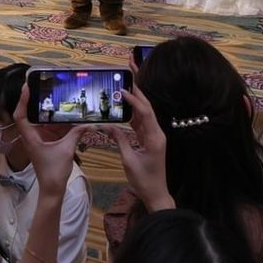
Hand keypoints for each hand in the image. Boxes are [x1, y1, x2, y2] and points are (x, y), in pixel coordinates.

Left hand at [11, 85, 87, 194]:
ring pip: (42, 121)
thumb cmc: (53, 172)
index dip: (22, 100)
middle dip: (37, 101)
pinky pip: (50, 128)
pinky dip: (57, 123)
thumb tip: (87, 123)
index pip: (21, 115)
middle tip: (44, 86)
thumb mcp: (66, 150)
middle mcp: (31, 136)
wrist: (53, 190)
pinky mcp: (45, 143)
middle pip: (31, 114)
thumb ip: (75, 134)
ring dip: (50, 113)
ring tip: (58, 98)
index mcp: (30, 137)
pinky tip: (66, 116)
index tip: (27, 86)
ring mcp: (38, 139)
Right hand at [108, 84, 172, 211]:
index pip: (144, 112)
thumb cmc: (144, 180)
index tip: (122, 89)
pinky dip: (132, 110)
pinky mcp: (148, 138)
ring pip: (143, 111)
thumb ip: (119, 140)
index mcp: (154, 137)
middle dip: (138, 86)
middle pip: (146, 105)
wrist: (156, 194)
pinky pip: (140, 120)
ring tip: (126, 79)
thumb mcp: (128, 160)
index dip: (134, 99)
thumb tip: (106, 125)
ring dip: (135, 96)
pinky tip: (124, 102)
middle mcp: (156, 132)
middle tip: (130, 68)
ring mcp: (153, 134)